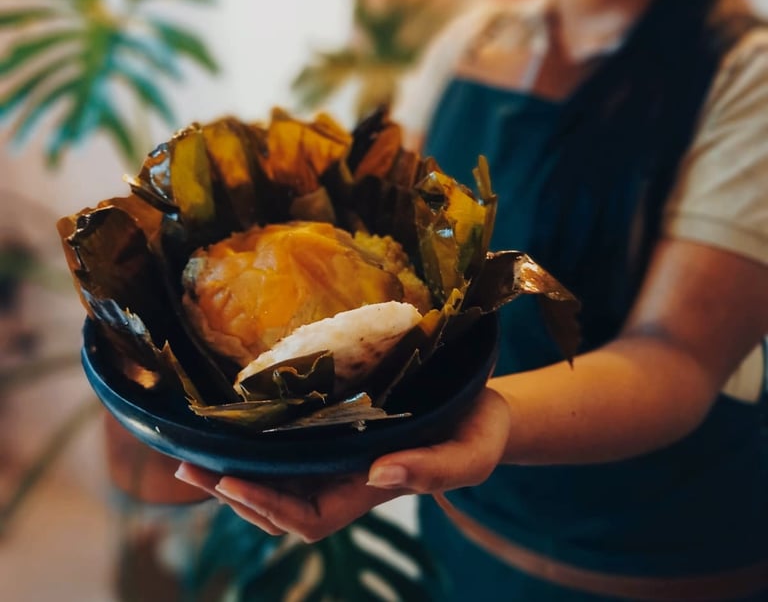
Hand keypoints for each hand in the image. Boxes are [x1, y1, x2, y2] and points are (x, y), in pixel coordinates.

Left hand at [174, 387, 511, 541]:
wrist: (480, 404)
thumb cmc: (479, 432)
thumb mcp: (469, 456)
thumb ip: (431, 471)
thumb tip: (378, 477)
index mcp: (368, 492)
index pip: (308, 517)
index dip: (268, 506)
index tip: (232, 481)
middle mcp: (344, 478)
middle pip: (278, 503)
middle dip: (232, 492)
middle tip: (188, 467)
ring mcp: (337, 455)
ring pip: (276, 478)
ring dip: (233, 472)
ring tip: (191, 457)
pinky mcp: (336, 427)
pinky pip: (287, 447)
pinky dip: (256, 445)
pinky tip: (231, 430)